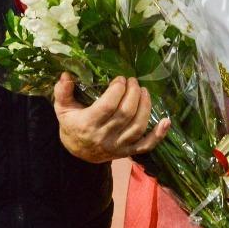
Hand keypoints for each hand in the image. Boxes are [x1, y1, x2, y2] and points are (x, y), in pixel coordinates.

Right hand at [53, 73, 170, 162]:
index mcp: (87, 124)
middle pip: (126, 114)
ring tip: (144, 91)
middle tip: (133, 81)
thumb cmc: (71, 125)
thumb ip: (62, 92)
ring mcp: (117, 146)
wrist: (76, 152)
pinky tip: (166, 121)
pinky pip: (146, 146)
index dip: (117, 90)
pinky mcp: (127, 152)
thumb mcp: (62, 108)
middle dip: (133, 93)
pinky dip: (158, 135)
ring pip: (137, 127)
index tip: (120, 78)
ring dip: (145, 106)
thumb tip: (66, 75)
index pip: (107, 106)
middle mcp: (104, 137)